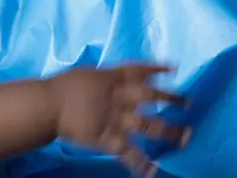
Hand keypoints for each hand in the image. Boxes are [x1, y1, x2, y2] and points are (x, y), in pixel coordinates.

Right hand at [49, 64, 189, 176]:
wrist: (48, 105)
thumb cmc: (63, 87)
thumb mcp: (88, 73)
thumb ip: (106, 76)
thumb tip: (118, 76)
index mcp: (112, 78)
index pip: (139, 70)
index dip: (157, 69)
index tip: (174, 69)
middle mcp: (120, 97)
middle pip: (152, 97)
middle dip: (172, 100)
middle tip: (188, 103)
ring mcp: (117, 119)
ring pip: (149, 126)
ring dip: (170, 132)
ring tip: (187, 137)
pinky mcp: (109, 139)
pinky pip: (129, 153)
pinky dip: (142, 163)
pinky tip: (154, 170)